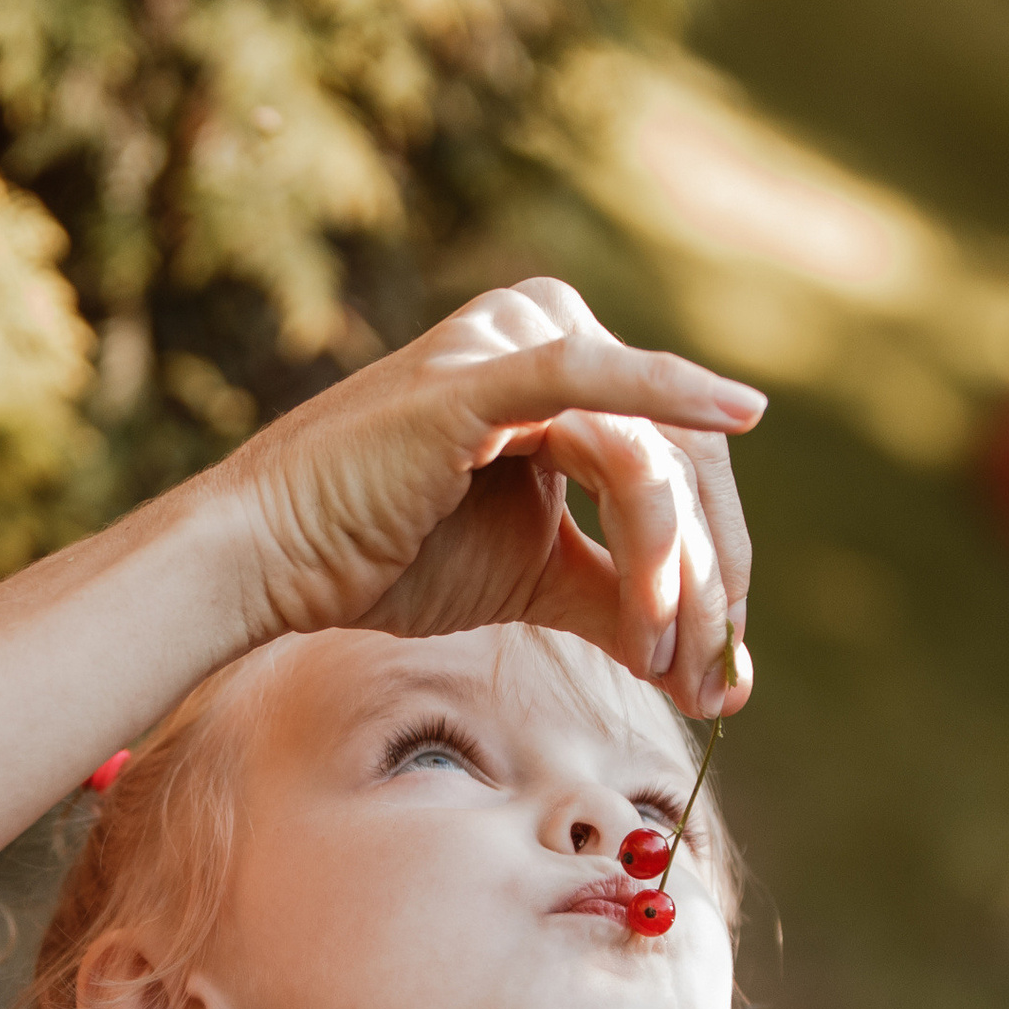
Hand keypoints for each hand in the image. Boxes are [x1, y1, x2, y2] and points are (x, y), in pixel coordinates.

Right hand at [204, 279, 760, 718]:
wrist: (268, 558)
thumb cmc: (384, 556)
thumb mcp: (533, 577)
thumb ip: (622, 601)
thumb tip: (716, 675)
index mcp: (566, 367)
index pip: (681, 463)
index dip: (716, 570)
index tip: (721, 673)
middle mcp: (549, 329)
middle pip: (680, 457)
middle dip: (705, 581)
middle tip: (712, 679)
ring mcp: (512, 341)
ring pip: (642, 456)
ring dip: (670, 568)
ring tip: (663, 658)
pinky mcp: (477, 372)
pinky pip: (587, 380)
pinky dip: (668, 394)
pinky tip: (741, 410)